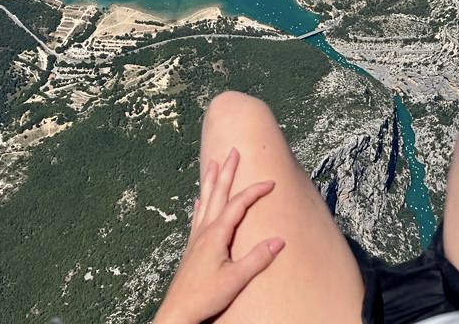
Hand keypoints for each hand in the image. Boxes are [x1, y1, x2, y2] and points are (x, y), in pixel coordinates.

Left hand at [154, 148, 284, 323]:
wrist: (178, 311)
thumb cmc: (205, 296)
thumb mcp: (236, 279)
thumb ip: (257, 259)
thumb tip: (279, 240)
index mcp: (217, 233)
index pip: (238, 204)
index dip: (255, 191)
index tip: (271, 182)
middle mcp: (205, 230)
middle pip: (218, 193)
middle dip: (227, 171)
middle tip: (233, 151)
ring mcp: (197, 237)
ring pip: (205, 200)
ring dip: (211, 179)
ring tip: (213, 162)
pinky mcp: (192, 247)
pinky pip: (198, 215)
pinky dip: (201, 202)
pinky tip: (199, 199)